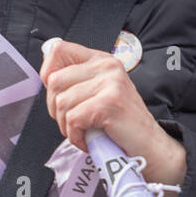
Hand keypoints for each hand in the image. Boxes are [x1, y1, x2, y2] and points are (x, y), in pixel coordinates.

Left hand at [40, 37, 186, 188]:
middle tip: (74, 122)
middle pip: (55, 81)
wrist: (149, 146)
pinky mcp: (109, 103)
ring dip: (67, 126)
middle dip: (56, 108)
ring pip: (62, 103)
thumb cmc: (120, 123)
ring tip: (84, 132)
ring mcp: (110, 83)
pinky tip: (89, 140)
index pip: (59, 50)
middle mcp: (107, 66)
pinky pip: (73, 119)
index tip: (55, 93)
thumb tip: (46, 72)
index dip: (47, 71)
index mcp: (101, 60)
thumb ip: (76, 80)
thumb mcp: (98, 92)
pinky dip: (76, 136)